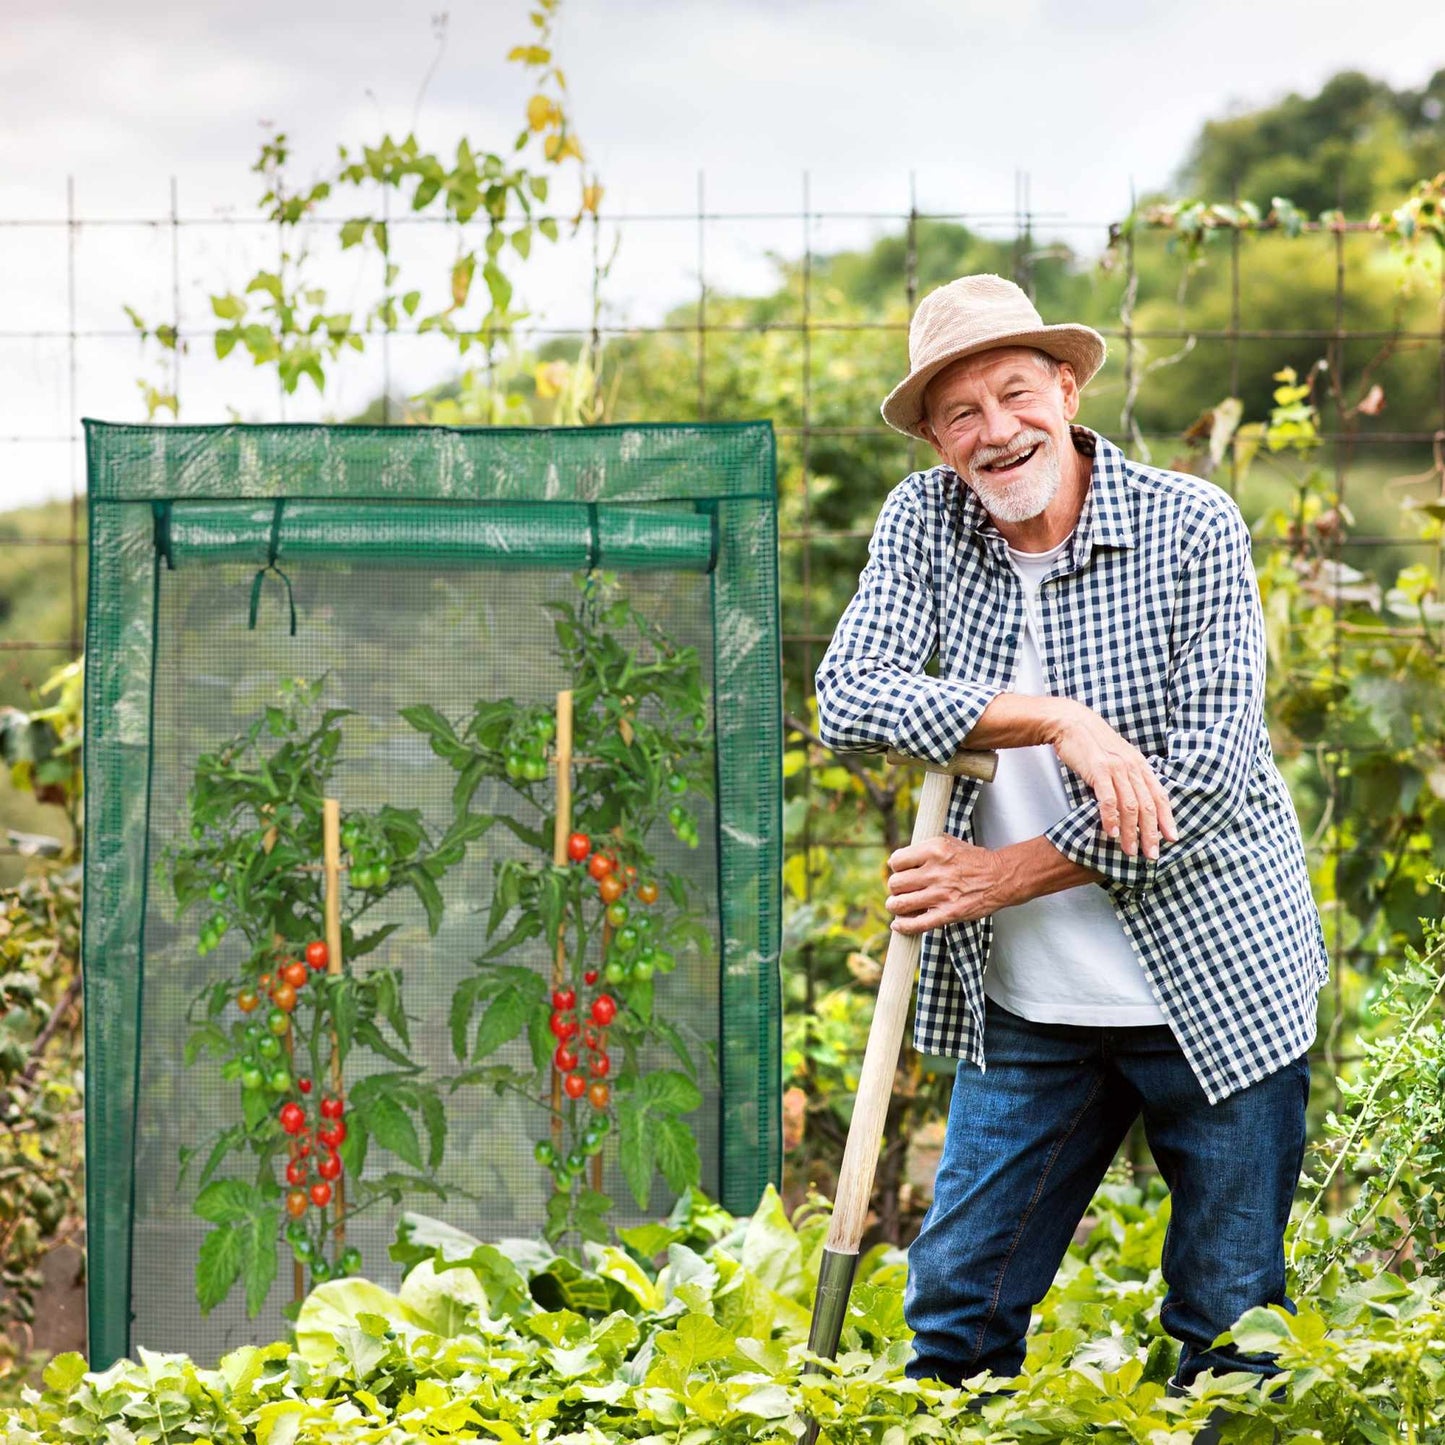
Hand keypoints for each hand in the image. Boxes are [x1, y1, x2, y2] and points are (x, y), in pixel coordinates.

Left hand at [885, 835, 1006, 933]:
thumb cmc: (974, 860)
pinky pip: (917, 924)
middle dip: (895, 888)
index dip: (896, 868)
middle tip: (902, 890)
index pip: (896, 861)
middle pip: (895, 883)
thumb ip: (926, 846)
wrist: (1001, 878)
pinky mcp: (948, 914)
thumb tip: (902, 857)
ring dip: (895, 906)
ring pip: (901, 904)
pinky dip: (903, 926)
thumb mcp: (950, 842)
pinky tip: (898, 925)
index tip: (901, 871)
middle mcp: (935, 871)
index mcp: (934, 850)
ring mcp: (941, 894)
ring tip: (898, 906)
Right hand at [1049, 701, 1177, 858]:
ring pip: (1130, 806)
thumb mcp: (1117, 758)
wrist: (1072, 723)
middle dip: (1151, 833)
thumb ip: (1126, 777)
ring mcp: (1116, 769)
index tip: (1171, 839)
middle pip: (1148, 806)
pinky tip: (1111, 833)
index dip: (1167, 819)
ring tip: (1130, 851)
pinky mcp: (1099, 770)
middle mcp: (1132, 767)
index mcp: (1140, 765)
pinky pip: (1108, 799)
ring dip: (1131, 832)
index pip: (1160, 796)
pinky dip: (1111, 818)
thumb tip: (1132, 802)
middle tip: (1152, 855)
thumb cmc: (1092, 743)